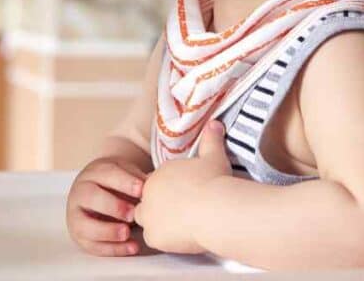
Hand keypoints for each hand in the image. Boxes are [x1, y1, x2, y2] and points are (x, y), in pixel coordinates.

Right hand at [66, 156, 147, 256]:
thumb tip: (154, 185)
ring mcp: (77, 216)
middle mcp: (81, 193)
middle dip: (113, 206)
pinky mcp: (80, 236)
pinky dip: (113, 249)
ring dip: (108, 231)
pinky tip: (132, 246)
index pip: (107, 175)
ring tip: (127, 232)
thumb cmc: (115, 183)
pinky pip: (93, 246)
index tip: (141, 190)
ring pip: (85, 225)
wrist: (95, 190)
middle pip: (91, 197)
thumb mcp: (125, 174)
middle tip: (133, 214)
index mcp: (94, 173)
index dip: (124, 182)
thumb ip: (137, 179)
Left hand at [134, 120, 231, 253]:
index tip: (181, 196)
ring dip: (159, 224)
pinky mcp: (153, 236)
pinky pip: (153, 239)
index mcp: (158, 174)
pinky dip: (164, 239)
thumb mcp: (214, 156)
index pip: (154, 184)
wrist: (216, 208)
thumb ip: (211, 140)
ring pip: (146, 221)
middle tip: (180, 212)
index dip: (167, 191)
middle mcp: (148, 194)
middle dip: (159, 207)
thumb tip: (215, 123)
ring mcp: (149, 215)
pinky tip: (180, 237)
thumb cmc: (215, 181)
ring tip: (180, 226)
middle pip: (147, 202)